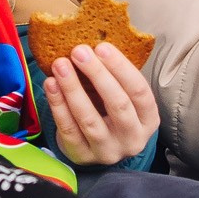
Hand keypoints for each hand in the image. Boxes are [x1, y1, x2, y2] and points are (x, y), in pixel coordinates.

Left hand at [46, 42, 159, 165]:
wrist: (96, 146)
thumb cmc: (109, 110)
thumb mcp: (121, 94)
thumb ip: (113, 75)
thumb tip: (92, 41)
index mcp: (148, 119)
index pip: (139, 91)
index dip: (121, 68)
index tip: (102, 47)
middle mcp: (132, 138)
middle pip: (118, 105)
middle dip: (97, 74)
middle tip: (79, 51)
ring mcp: (107, 151)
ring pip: (89, 119)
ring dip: (73, 88)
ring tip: (60, 64)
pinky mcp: (82, 156)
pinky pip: (68, 129)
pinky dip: (58, 105)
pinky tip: (50, 84)